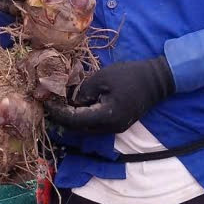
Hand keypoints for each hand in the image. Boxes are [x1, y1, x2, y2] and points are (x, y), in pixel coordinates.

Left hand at [44, 56, 174, 134]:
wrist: (157, 80)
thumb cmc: (130, 75)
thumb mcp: (102, 78)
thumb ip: (83, 91)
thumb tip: (70, 101)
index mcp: (107, 117)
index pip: (74, 120)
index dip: (58, 113)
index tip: (45, 103)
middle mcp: (110, 128)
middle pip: (78, 128)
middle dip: (62, 117)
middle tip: (49, 103)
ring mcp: (115, 128)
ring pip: (85, 128)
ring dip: (71, 118)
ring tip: (59, 103)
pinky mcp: (116, 124)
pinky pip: (94, 124)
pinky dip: (82, 116)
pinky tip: (75, 105)